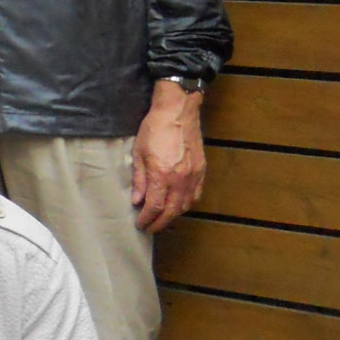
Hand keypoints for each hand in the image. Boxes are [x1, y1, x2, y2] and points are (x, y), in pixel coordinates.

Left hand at [131, 85, 205, 232]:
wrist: (178, 111)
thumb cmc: (155, 128)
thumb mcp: (139, 152)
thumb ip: (139, 179)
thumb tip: (137, 200)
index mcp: (162, 174)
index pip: (155, 206)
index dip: (147, 218)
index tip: (140, 223)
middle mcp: (180, 179)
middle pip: (172, 211)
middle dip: (160, 223)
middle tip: (150, 228)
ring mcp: (193, 175)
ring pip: (186, 206)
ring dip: (174, 216)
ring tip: (162, 219)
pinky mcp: (201, 170)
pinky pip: (196, 195)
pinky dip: (187, 204)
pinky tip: (179, 206)